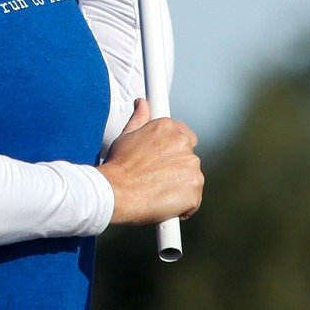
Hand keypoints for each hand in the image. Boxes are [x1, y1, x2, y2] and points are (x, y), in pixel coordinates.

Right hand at [99, 100, 202, 225]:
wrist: (115, 192)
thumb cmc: (118, 166)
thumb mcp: (126, 136)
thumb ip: (139, 119)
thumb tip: (142, 104)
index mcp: (168, 129)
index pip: (185, 136)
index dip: (173, 151)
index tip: (164, 160)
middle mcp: (184, 145)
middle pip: (188, 159)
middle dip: (175, 169)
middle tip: (154, 178)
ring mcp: (192, 169)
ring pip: (192, 179)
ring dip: (179, 186)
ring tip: (156, 191)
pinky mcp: (194, 191)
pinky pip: (193, 200)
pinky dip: (182, 205)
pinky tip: (163, 204)